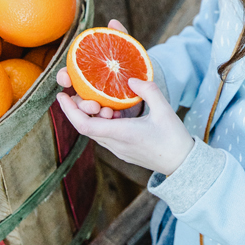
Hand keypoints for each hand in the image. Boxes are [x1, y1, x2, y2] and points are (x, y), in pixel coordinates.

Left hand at [56, 19, 193, 175]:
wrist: (183, 165)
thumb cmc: (174, 139)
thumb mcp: (164, 110)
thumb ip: (148, 91)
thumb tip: (131, 79)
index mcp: (121, 134)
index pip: (84, 125)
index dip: (69, 110)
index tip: (61, 96)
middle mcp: (115, 144)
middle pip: (86, 126)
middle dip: (81, 108)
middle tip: (87, 93)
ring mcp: (118, 150)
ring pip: (95, 131)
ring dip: (93, 115)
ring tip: (103, 102)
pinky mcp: (123, 152)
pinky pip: (105, 135)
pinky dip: (102, 122)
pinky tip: (114, 112)